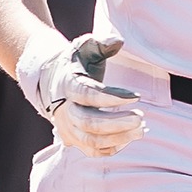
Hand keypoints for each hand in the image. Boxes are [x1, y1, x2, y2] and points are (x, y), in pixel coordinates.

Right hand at [16, 34, 145, 155]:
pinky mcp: (73, 139)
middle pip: (89, 124)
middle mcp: (64, 109)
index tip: (136, 96)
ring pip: (91, 141)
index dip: (112, 97)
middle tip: (141, 117)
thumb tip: (118, 41)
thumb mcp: (85, 47)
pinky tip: (129, 137)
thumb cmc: (75, 63)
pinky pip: (93, 151)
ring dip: (118, 138)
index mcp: (67, 85)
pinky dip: (112, 148)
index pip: (88, 95)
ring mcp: (67, 127)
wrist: (50, 81)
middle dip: (117, 123)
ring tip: (141, 129)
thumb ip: (102, 42)